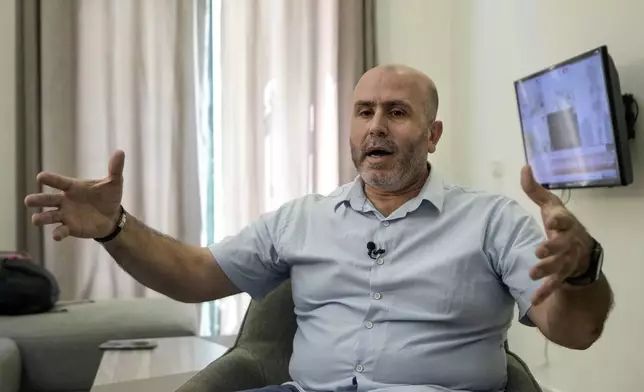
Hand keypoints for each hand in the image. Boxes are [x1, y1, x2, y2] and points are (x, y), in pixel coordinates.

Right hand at [24, 150, 125, 240]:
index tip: (40, 177)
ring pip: (48, 216)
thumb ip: (115, 169)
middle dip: (37, 200)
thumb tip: (120, 152)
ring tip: (35, 219)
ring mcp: (66, 215)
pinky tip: (56, 235)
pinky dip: (57, 233)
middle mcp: (65, 200)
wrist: (113, 217)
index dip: (50, 179)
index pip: (59, 181)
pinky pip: (60, 230)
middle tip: (28, 201)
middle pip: (47, 199)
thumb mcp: (114, 183)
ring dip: (41, 218)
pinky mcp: (70, 228)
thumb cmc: (109, 197)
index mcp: (72, 187)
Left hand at [520, 165, 593, 305]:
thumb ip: (535, 190)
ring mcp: (567, 260)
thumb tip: (524, 167)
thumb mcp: (550, 206)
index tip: (552, 221)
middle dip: (551, 249)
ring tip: (532, 274)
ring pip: (558, 266)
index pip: (564, 220)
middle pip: (561, 246)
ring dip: (546, 270)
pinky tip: (534, 300)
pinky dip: (545, 292)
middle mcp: (568, 242)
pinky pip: (555, 285)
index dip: (559, 220)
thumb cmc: (561, 225)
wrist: (583, 250)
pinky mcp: (563, 275)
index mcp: (566, 224)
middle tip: (538, 251)